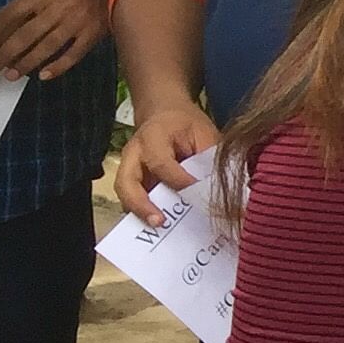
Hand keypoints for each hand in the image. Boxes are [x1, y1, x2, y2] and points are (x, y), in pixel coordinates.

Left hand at [0, 0, 110, 81]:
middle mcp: (59, 7)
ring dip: (28, 62)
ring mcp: (77, 21)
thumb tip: (1, 33)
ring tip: (11, 75)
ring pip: (48, 45)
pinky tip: (44, 75)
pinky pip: (74, 53)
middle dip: (6, 52)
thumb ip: (27, 8)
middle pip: (27, 33)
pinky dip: (59, 65)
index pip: (12, 12)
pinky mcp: (93, 33)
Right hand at [116, 101, 221, 223]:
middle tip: (160, 222)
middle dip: (141, 205)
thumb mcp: (204, 133)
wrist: (164, 113)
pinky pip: (131, 199)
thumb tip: (219, 187)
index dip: (179, 181)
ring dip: (139, 213)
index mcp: (153, 137)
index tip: (198, 195)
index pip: (161, 163)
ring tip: (159, 229)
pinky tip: (161, 227)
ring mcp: (128, 168)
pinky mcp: (130, 180)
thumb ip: (208, 158)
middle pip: (126, 182)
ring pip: (124, 194)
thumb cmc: (187, 124)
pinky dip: (142, 213)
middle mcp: (133, 154)